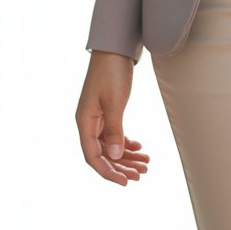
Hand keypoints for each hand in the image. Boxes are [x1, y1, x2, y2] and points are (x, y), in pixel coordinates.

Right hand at [76, 51, 149, 185]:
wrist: (115, 47)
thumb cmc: (112, 72)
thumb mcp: (115, 102)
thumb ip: (114, 130)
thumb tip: (116, 156)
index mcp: (84, 122)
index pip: (93, 157)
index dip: (108, 172)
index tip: (126, 182)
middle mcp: (88, 122)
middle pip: (103, 154)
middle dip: (122, 166)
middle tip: (142, 174)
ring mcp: (97, 117)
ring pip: (111, 145)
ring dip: (127, 156)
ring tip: (146, 163)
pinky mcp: (107, 111)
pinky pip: (115, 134)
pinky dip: (127, 142)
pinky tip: (140, 147)